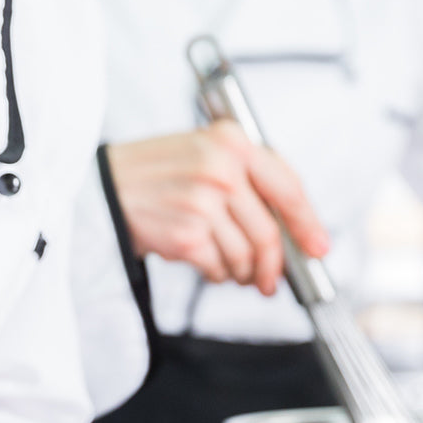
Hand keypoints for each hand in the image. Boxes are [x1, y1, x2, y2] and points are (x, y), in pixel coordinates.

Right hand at [106, 121, 330, 294]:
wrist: (104, 187)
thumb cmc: (161, 176)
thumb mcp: (208, 155)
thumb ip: (253, 183)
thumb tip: (299, 231)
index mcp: (232, 142)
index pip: (288, 188)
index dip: (308, 224)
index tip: (319, 248)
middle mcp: (221, 167)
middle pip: (270, 233)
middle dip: (273, 265)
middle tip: (270, 281)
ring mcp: (203, 201)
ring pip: (247, 255)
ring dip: (242, 271)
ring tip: (228, 266)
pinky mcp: (187, 233)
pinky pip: (221, 268)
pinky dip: (217, 273)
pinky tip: (203, 261)